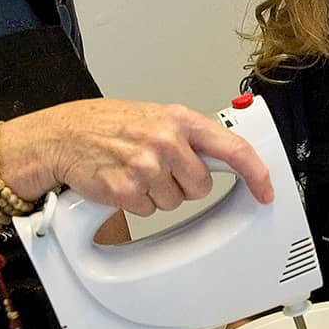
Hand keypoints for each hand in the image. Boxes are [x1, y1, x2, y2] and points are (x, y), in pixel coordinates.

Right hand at [6, 98, 272, 214]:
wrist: (62, 136)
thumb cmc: (108, 126)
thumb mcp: (155, 117)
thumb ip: (190, 135)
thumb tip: (227, 156)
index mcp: (179, 119)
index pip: (232, 148)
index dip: (256, 173)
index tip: (266, 191)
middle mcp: (166, 141)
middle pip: (201, 187)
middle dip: (183, 185)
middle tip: (158, 169)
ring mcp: (146, 166)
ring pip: (174, 203)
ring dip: (157, 195)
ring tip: (134, 172)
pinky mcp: (126, 190)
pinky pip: (147, 211)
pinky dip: (135, 203)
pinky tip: (120, 182)